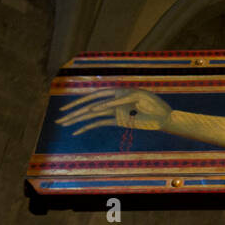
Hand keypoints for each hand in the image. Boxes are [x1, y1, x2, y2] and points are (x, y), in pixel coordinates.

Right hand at [56, 88, 172, 134]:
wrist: (165, 117)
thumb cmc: (154, 105)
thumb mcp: (138, 99)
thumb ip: (117, 102)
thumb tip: (96, 108)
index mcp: (117, 92)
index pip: (95, 95)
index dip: (81, 102)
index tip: (72, 109)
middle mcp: (113, 101)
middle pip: (89, 106)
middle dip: (74, 111)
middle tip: (59, 118)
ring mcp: (114, 112)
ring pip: (91, 115)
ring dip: (77, 120)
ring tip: (62, 124)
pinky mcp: (117, 121)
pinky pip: (100, 123)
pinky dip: (88, 127)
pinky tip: (76, 132)